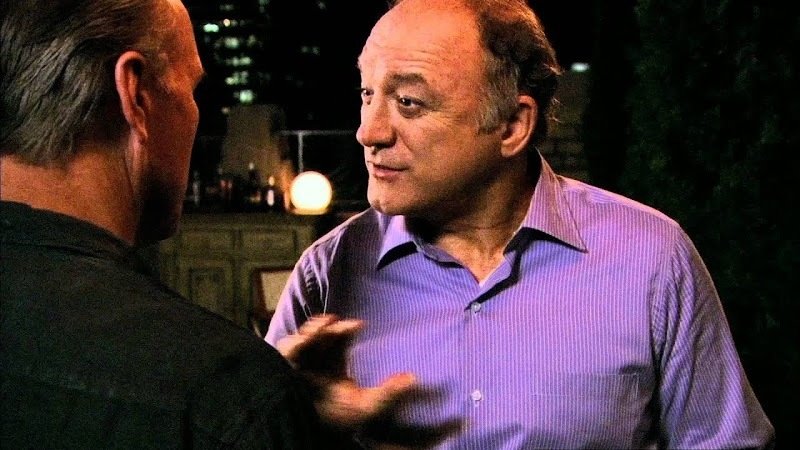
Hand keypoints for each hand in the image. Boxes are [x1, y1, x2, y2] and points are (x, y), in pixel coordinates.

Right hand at [276, 314, 416, 428]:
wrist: (313, 435)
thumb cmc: (340, 420)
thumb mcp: (367, 406)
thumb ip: (388, 392)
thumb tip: (412, 378)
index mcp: (332, 362)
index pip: (337, 337)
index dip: (345, 328)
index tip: (359, 324)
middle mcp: (314, 361)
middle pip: (317, 334)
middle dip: (326, 326)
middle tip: (334, 322)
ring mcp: (297, 366)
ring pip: (299, 339)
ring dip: (309, 332)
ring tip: (320, 329)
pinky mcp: (283, 371)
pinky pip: (284, 353)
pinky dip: (292, 345)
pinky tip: (302, 344)